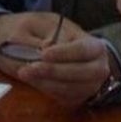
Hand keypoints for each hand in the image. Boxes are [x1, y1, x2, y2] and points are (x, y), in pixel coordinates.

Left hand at [0, 12, 114, 107]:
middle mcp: (95, 64)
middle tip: (31, 67)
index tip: (44, 53)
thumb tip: (47, 51)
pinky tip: (33, 80)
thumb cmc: (30, 30)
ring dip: (49, 82)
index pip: (84, 49)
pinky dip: (48, 90)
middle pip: (82, 72)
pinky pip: (64, 97)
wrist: (24, 43)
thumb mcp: (35, 24)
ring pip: (73, 87)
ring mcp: (88, 83)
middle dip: (55, 71)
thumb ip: (43, 37)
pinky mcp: (76, 96)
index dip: (66, 53)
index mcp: (89, 41)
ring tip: (26, 73)